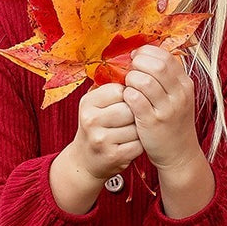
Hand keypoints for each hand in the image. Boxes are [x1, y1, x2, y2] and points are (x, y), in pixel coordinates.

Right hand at [49, 83, 141, 211]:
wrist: (86, 160)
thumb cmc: (97, 127)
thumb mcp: (95, 105)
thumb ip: (110, 88)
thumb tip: (136, 65)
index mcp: (88, 102)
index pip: (121, 90)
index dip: (130, 96)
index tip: (128, 102)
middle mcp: (91, 120)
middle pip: (130, 109)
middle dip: (136, 113)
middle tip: (132, 119)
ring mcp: (101, 139)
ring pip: (136, 127)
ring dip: (139, 129)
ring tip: (132, 131)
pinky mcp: (114, 156)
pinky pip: (138, 145)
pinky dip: (140, 144)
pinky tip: (132, 143)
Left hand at [123, 46, 202, 172]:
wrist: (179, 154)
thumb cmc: (172, 122)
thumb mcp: (177, 97)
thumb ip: (165, 78)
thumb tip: (142, 55)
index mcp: (185, 84)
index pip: (166, 57)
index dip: (147, 53)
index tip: (136, 58)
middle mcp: (180, 95)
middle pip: (156, 66)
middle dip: (138, 64)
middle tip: (130, 71)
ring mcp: (167, 109)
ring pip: (145, 81)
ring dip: (131, 80)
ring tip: (129, 87)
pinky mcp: (153, 122)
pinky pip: (135, 99)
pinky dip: (127, 95)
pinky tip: (127, 100)